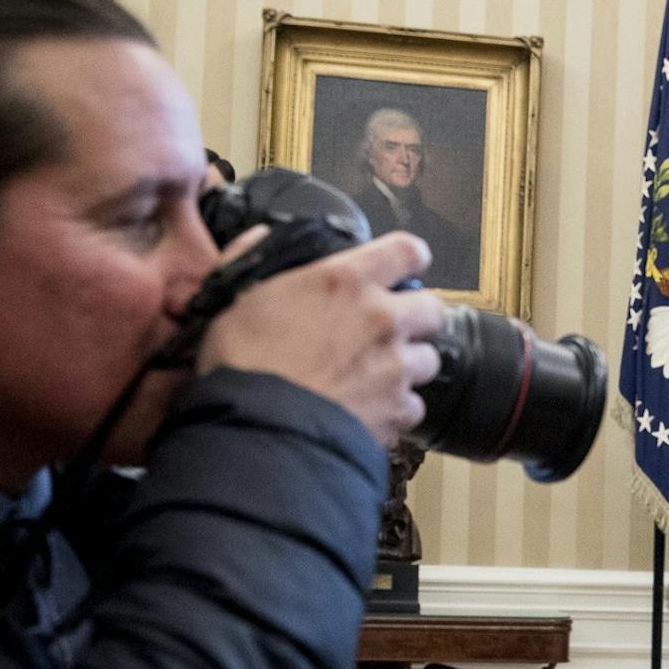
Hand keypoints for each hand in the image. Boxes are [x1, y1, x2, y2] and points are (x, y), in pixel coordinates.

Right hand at [197, 231, 445, 447]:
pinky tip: (369, 410)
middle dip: (416, 318)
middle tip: (388, 329)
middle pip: (432, 309)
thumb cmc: (242, 362)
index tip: (402, 266)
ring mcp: (395, 367)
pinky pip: (412, 407)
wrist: (257, 429)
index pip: (406, 251)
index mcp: (346, 281)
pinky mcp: (397, 410)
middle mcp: (382, 319)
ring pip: (427, 361)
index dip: (408, 257)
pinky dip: (395, 410)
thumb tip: (258, 239)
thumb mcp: (236, 297)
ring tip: (375, 375)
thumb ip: (254, 261)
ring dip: (407, 367)